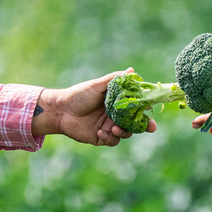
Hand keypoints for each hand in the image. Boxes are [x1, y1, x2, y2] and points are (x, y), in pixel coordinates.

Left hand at [32, 72, 155, 145]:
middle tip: (151, 127)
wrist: (60, 110)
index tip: (150, 107)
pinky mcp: (101, 138)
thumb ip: (114, 80)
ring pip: (126, 133)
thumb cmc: (78, 95)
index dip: (146, 108)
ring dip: (123, 131)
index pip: (136, 106)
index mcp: (117, 102)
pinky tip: (100, 132)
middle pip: (136, 122)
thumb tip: (132, 70)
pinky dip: (109, 138)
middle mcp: (115, 115)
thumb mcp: (97, 85)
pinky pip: (113, 141)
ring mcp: (109, 127)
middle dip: (145, 125)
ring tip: (113, 128)